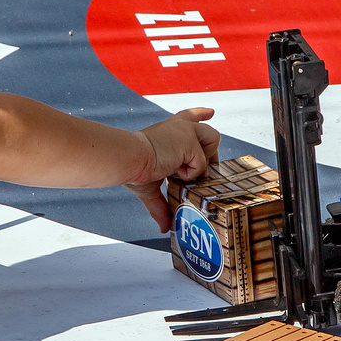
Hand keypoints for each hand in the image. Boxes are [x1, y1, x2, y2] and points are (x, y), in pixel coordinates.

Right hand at [124, 108, 220, 232]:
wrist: (128, 159)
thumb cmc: (132, 168)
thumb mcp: (150, 187)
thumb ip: (160, 206)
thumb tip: (163, 228)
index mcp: (168, 132)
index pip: (189, 118)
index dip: (200, 114)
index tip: (210, 112)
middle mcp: (179, 127)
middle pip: (209, 133)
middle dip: (209, 154)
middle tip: (195, 171)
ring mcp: (186, 131)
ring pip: (212, 143)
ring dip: (201, 162)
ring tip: (179, 170)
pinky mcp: (189, 140)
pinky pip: (201, 164)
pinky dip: (189, 173)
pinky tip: (172, 168)